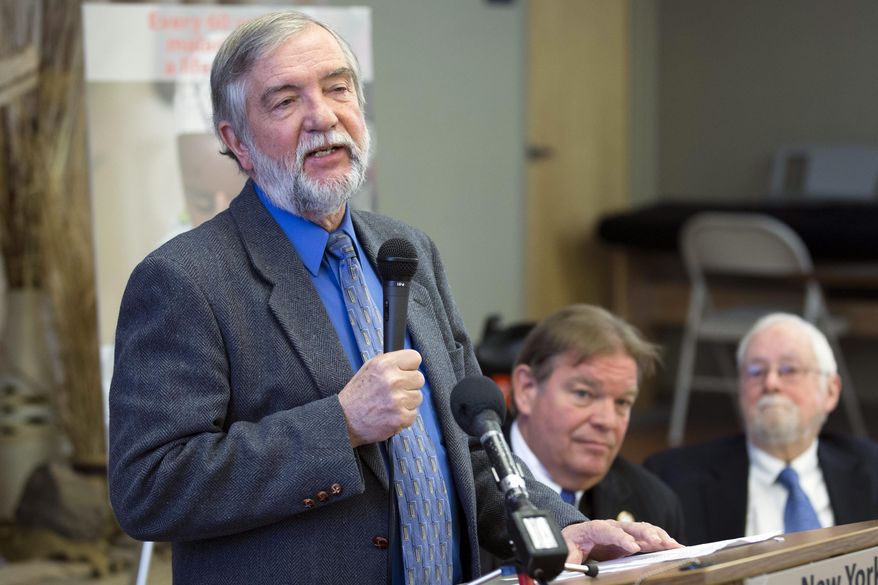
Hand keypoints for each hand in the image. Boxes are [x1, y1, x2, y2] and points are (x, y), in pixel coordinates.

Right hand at [338, 350, 425, 446]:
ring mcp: (398, 399)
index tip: (405, 373)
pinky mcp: (401, 417)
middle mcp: (393, 380)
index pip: (414, 357)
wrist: (344, 420)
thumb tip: (408, 363)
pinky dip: (404, 416)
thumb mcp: (369, 368)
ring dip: (407, 402)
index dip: (410, 367)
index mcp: (384, 364)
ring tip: (390, 404)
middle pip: (419, 378)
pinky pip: (414, 413)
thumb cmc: (356, 396)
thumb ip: (390, 364)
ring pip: (418, 397)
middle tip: (394, 392)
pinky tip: (390, 414)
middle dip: (409, 385)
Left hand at [561, 519, 680, 562]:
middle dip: (646, 533)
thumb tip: (570, 567)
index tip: (633, 547)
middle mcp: (612, 527)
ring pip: (643, 530)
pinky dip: (662, 541)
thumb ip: (570, 559)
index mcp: (595, 529)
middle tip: (659, 541)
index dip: (622, 538)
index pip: (609, 531)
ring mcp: (623, 531)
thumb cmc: (572, 541)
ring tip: (673, 544)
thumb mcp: (568, 550)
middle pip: (631, 527)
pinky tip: (674, 546)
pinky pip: (648, 537)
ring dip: (659, 536)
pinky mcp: (631, 538)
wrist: (575, 535)